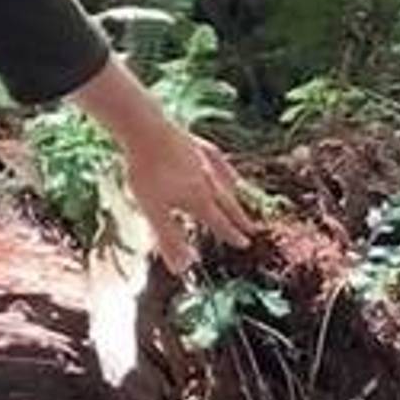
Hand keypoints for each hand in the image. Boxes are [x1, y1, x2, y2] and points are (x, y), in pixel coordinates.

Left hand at [120, 121, 258, 277]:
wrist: (147, 130)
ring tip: (240, 202)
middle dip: (239, 218)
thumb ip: (169, 240)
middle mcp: (208, 181)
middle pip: (228, 204)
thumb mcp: (154, 212)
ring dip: (235, 195)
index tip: (244, 244)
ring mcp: (205, 162)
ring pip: (226, 182)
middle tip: (252, 229)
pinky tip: (228, 171)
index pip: (219, 223)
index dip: (231, 235)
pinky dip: (227, 170)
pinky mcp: (199, 145)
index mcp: (199, 200)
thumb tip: (181, 269)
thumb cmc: (147, 173)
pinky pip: (219, 161)